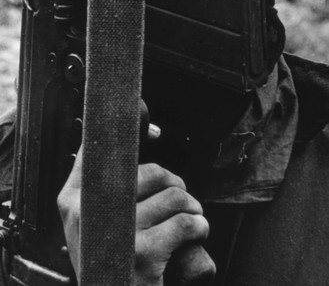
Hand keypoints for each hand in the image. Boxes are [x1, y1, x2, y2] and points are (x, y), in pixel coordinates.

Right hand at [57, 143, 213, 284]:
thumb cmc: (110, 261)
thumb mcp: (93, 222)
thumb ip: (105, 187)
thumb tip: (147, 134)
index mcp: (72, 200)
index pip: (96, 150)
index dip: (129, 137)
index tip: (154, 133)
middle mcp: (87, 213)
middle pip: (149, 172)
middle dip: (174, 182)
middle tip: (181, 197)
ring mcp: (116, 233)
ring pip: (172, 196)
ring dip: (191, 206)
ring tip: (190, 217)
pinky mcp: (142, 253)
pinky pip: (185, 222)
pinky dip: (199, 226)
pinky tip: (196, 232)